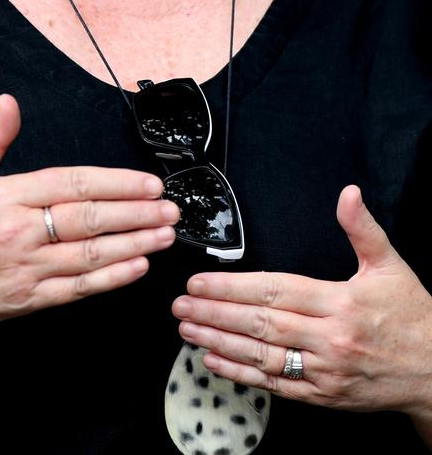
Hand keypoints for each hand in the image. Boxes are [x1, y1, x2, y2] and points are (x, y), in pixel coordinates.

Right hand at [0, 94, 178, 347]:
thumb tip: (8, 101)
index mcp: (6, 196)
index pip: (73, 184)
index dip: (116, 182)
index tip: (149, 183)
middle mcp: (19, 232)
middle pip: (89, 219)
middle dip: (136, 213)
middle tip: (171, 209)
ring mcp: (26, 269)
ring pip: (90, 256)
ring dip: (134, 244)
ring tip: (165, 234)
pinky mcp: (28, 301)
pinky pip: (77, 290)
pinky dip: (110, 280)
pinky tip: (137, 267)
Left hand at [172, 185, 431, 419]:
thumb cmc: (412, 315)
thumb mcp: (390, 266)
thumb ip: (363, 229)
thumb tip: (349, 193)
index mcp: (341, 302)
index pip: (275, 291)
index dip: (234, 287)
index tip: (201, 283)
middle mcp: (330, 339)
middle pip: (261, 324)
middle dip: (215, 314)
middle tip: (180, 305)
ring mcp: (325, 372)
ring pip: (263, 356)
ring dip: (220, 343)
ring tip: (187, 330)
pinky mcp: (323, 397)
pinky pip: (275, 386)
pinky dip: (242, 374)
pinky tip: (214, 361)